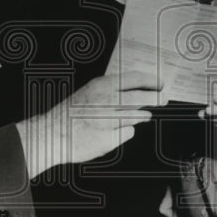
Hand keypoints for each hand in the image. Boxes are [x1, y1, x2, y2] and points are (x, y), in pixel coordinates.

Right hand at [16, 71, 158, 177]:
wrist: (52, 134)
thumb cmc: (71, 113)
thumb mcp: (90, 92)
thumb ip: (112, 90)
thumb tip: (138, 89)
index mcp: (102, 85)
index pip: (135, 78)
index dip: (152, 80)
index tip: (162, 82)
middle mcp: (107, 101)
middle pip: (141, 97)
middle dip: (157, 97)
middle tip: (164, 98)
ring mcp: (109, 120)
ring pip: (136, 116)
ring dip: (141, 115)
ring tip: (140, 115)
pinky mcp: (109, 138)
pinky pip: (127, 133)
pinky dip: (124, 132)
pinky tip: (111, 131)